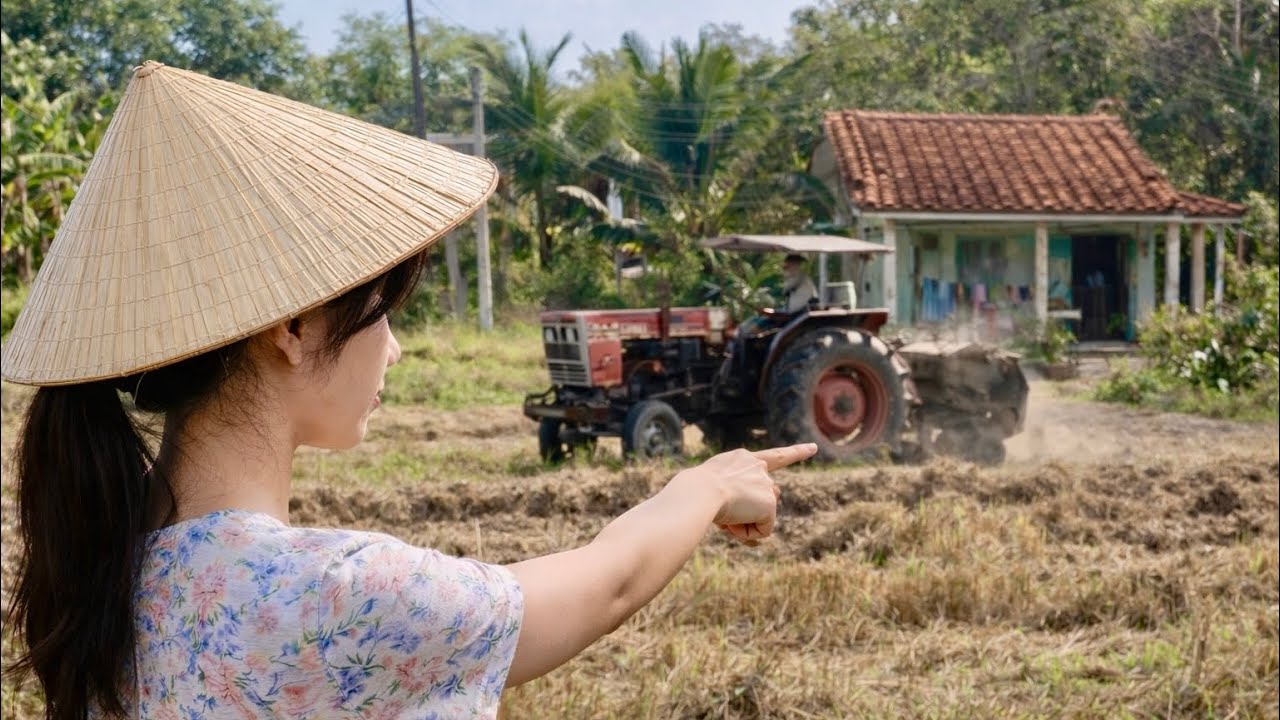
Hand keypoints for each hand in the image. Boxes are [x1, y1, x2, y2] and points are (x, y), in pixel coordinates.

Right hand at [677, 444, 816, 543]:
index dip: (795, 453)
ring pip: (760, 516)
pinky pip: (762, 530)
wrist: (700, 491)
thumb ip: (735, 499)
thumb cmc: (696, 493)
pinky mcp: (769, 503)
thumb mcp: (712, 489)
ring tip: (723, 517)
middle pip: (768, 496)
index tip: (813, 448)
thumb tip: (753, 528)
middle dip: (754, 511)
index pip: (773, 456)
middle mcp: (757, 467)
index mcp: (741, 459)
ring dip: (742, 523)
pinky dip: (748, 533)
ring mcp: (765, 484)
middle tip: (727, 517)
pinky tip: (732, 525)